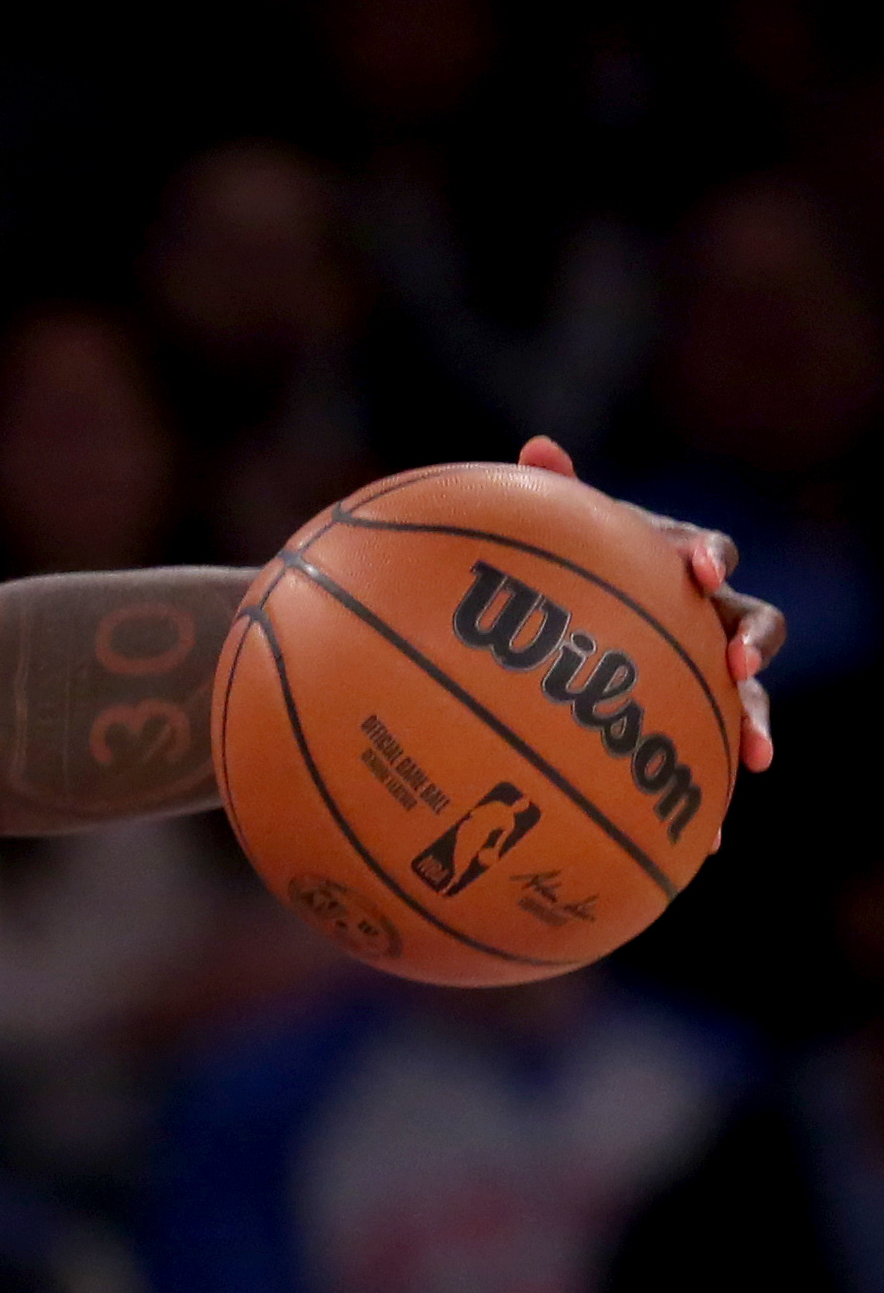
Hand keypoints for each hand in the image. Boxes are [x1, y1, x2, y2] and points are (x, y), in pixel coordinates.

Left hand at [517, 437, 783, 770]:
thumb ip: (554, 500)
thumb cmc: (561, 577)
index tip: (700, 571)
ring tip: (755, 757)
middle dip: (754, 644)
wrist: (559, 628)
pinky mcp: (692, 724)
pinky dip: (710, 799)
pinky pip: (707, 761)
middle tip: (740, 666)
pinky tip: (707, 844)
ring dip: (755, 721)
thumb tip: (537, 448)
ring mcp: (704, 673)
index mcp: (672, 565)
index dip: (708, 556)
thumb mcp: (555, 541)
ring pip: (748, 696)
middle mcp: (703, 617)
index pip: (705, 551)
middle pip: (751, 624)